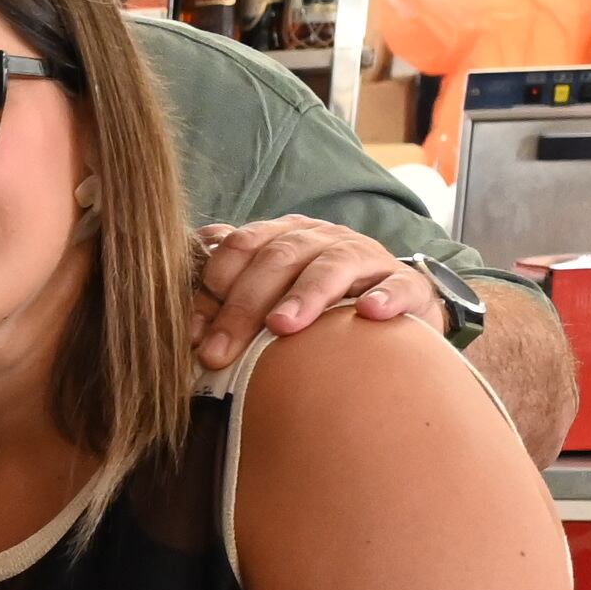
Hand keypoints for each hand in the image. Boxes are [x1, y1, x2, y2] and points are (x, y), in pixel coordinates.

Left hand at [189, 216, 436, 367]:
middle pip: (277, 259)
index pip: (240, 246)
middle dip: (243, 307)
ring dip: (304, 294)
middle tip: (219, 352)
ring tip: (282, 326)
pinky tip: (368, 312)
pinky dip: (384, 297)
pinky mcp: (406, 283)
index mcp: (282, 236)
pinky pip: (397, 285)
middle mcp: (321, 239)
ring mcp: (365, 257)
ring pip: (331, 266)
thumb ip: (228, 300)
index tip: (192, 334)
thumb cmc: (316, 310)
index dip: (212, 286)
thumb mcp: (269, 299)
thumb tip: (185, 328)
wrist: (392, 308)